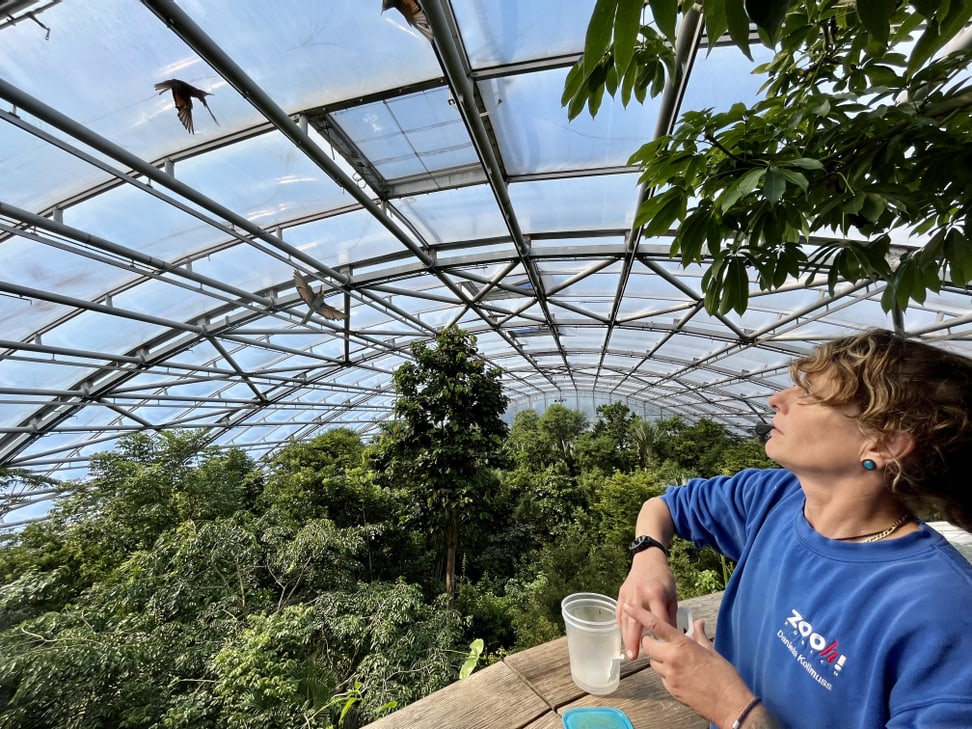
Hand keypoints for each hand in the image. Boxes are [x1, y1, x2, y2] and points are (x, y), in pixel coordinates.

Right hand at [616, 550, 676, 659]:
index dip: (658, 636)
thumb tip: (671, 636)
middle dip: (634, 640)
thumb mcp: (673, 596)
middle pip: (635, 622)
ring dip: (625, 636)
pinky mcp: (621, 594)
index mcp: (656, 595)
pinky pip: (619, 613)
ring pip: (625, 619)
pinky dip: (621, 626)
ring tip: (628, 652)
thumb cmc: (664, 579)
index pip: (657, 620)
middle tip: (634, 657)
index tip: (660, 651)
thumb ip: (671, 615)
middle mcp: (640, 595)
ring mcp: (628, 595)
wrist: (648, 559)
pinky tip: (624, 637)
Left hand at [622, 602, 754, 728]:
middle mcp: (672, 659)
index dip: (639, 614)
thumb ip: (699, 635)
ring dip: (658, 658)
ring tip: (675, 658)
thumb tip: (698, 623)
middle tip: (660, 641)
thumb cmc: (724, 677)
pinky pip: (662, 677)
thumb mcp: (712, 651)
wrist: (729, 705)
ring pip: (653, 663)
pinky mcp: (671, 690)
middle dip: (650, 642)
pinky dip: (666, 673)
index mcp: (682, 645)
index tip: (629, 606)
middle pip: (648, 646)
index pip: (655, 625)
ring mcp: (670, 676)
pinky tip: (680, 673)